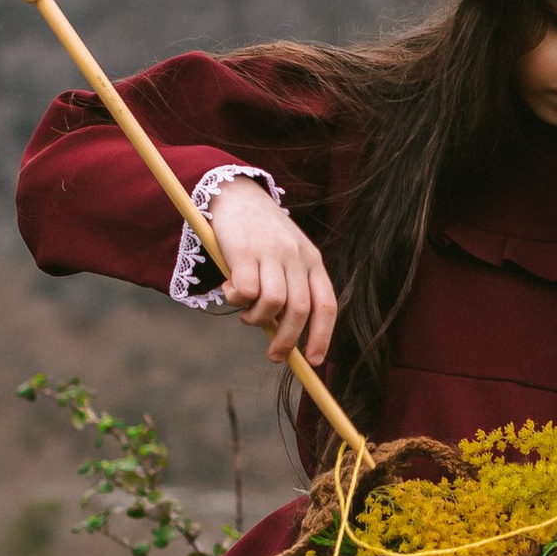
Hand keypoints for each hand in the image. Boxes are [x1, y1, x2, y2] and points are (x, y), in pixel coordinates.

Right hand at [206, 181, 338, 369]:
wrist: (236, 194)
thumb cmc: (261, 234)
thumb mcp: (285, 258)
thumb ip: (288, 290)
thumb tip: (282, 336)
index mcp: (312, 261)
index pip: (326, 304)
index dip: (322, 337)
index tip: (314, 361)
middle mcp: (296, 256)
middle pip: (300, 310)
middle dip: (288, 341)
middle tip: (274, 355)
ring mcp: (271, 252)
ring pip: (272, 304)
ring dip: (256, 319)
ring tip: (245, 312)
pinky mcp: (244, 251)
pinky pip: (245, 292)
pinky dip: (236, 300)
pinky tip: (230, 290)